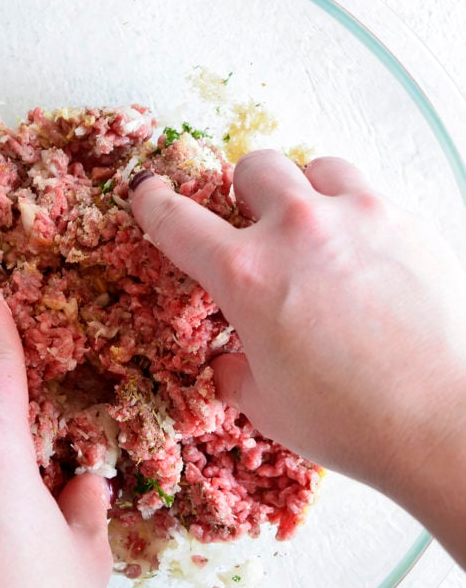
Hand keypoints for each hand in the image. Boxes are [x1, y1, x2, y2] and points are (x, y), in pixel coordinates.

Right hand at [131, 152, 465, 565]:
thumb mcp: (266, 405)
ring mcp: (356, 216)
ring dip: (303, 191)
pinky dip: (352, 210)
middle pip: (253, 166)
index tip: (151, 194)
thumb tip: (231, 357)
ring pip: (314, 165)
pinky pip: (366, 190)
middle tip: (257, 230)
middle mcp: (297, 230)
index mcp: (246, 274)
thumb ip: (234, 370)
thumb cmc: (350, 422)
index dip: (153, 202)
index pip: (176, 218)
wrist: (442, 422)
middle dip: (245, 195)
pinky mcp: (404, 220)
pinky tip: (362, 252)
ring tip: (315, 230)